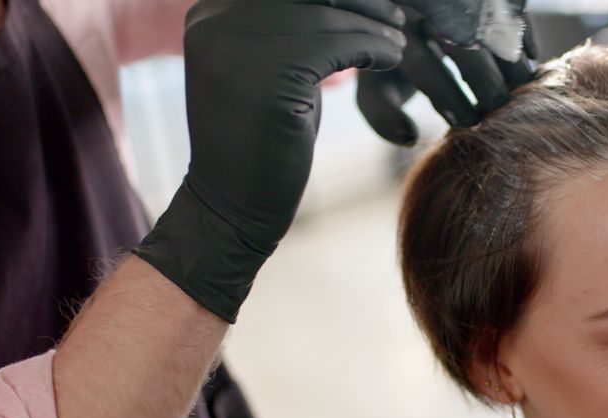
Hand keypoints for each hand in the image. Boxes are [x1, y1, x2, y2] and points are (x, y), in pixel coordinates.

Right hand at [134, 0, 404, 321]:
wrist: (232, 207)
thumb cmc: (257, 141)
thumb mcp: (264, 71)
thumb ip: (287, 33)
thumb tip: (341, 4)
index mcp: (209, 15)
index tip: (370, 5)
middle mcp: (217, 21)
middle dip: (358, 3)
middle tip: (394, 17)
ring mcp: (242, 46)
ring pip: (328, 15)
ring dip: (374, 27)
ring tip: (398, 42)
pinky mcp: (275, 74)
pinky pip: (341, 44)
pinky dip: (374, 47)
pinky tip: (390, 59)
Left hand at [356, 1, 535, 145]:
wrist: (402, 21)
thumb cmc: (391, 66)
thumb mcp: (377, 89)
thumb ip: (383, 116)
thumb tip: (410, 137)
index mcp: (392, 31)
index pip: (424, 65)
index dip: (448, 98)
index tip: (468, 123)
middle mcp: (423, 6)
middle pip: (462, 44)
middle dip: (485, 82)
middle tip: (499, 111)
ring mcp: (458, 0)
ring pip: (491, 26)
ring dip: (510, 61)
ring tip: (520, 91)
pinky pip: (512, 9)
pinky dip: (523, 34)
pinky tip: (531, 59)